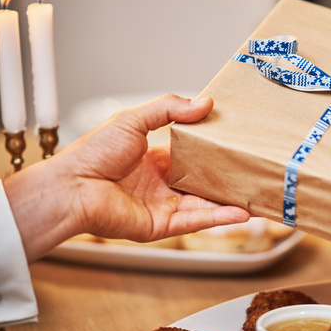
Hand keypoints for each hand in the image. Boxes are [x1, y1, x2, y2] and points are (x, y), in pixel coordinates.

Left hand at [5, 94, 250, 261]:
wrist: (73, 186)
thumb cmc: (93, 153)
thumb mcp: (134, 120)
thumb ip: (169, 109)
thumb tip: (205, 103)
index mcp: (154, 159)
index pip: (191, 156)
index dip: (212, 152)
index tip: (235, 144)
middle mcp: (160, 184)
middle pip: (201, 183)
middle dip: (226, 180)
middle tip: (253, 172)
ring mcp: (162, 207)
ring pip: (205, 205)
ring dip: (230, 202)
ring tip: (257, 196)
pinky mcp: (162, 226)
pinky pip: (196, 222)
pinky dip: (219, 218)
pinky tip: (242, 212)